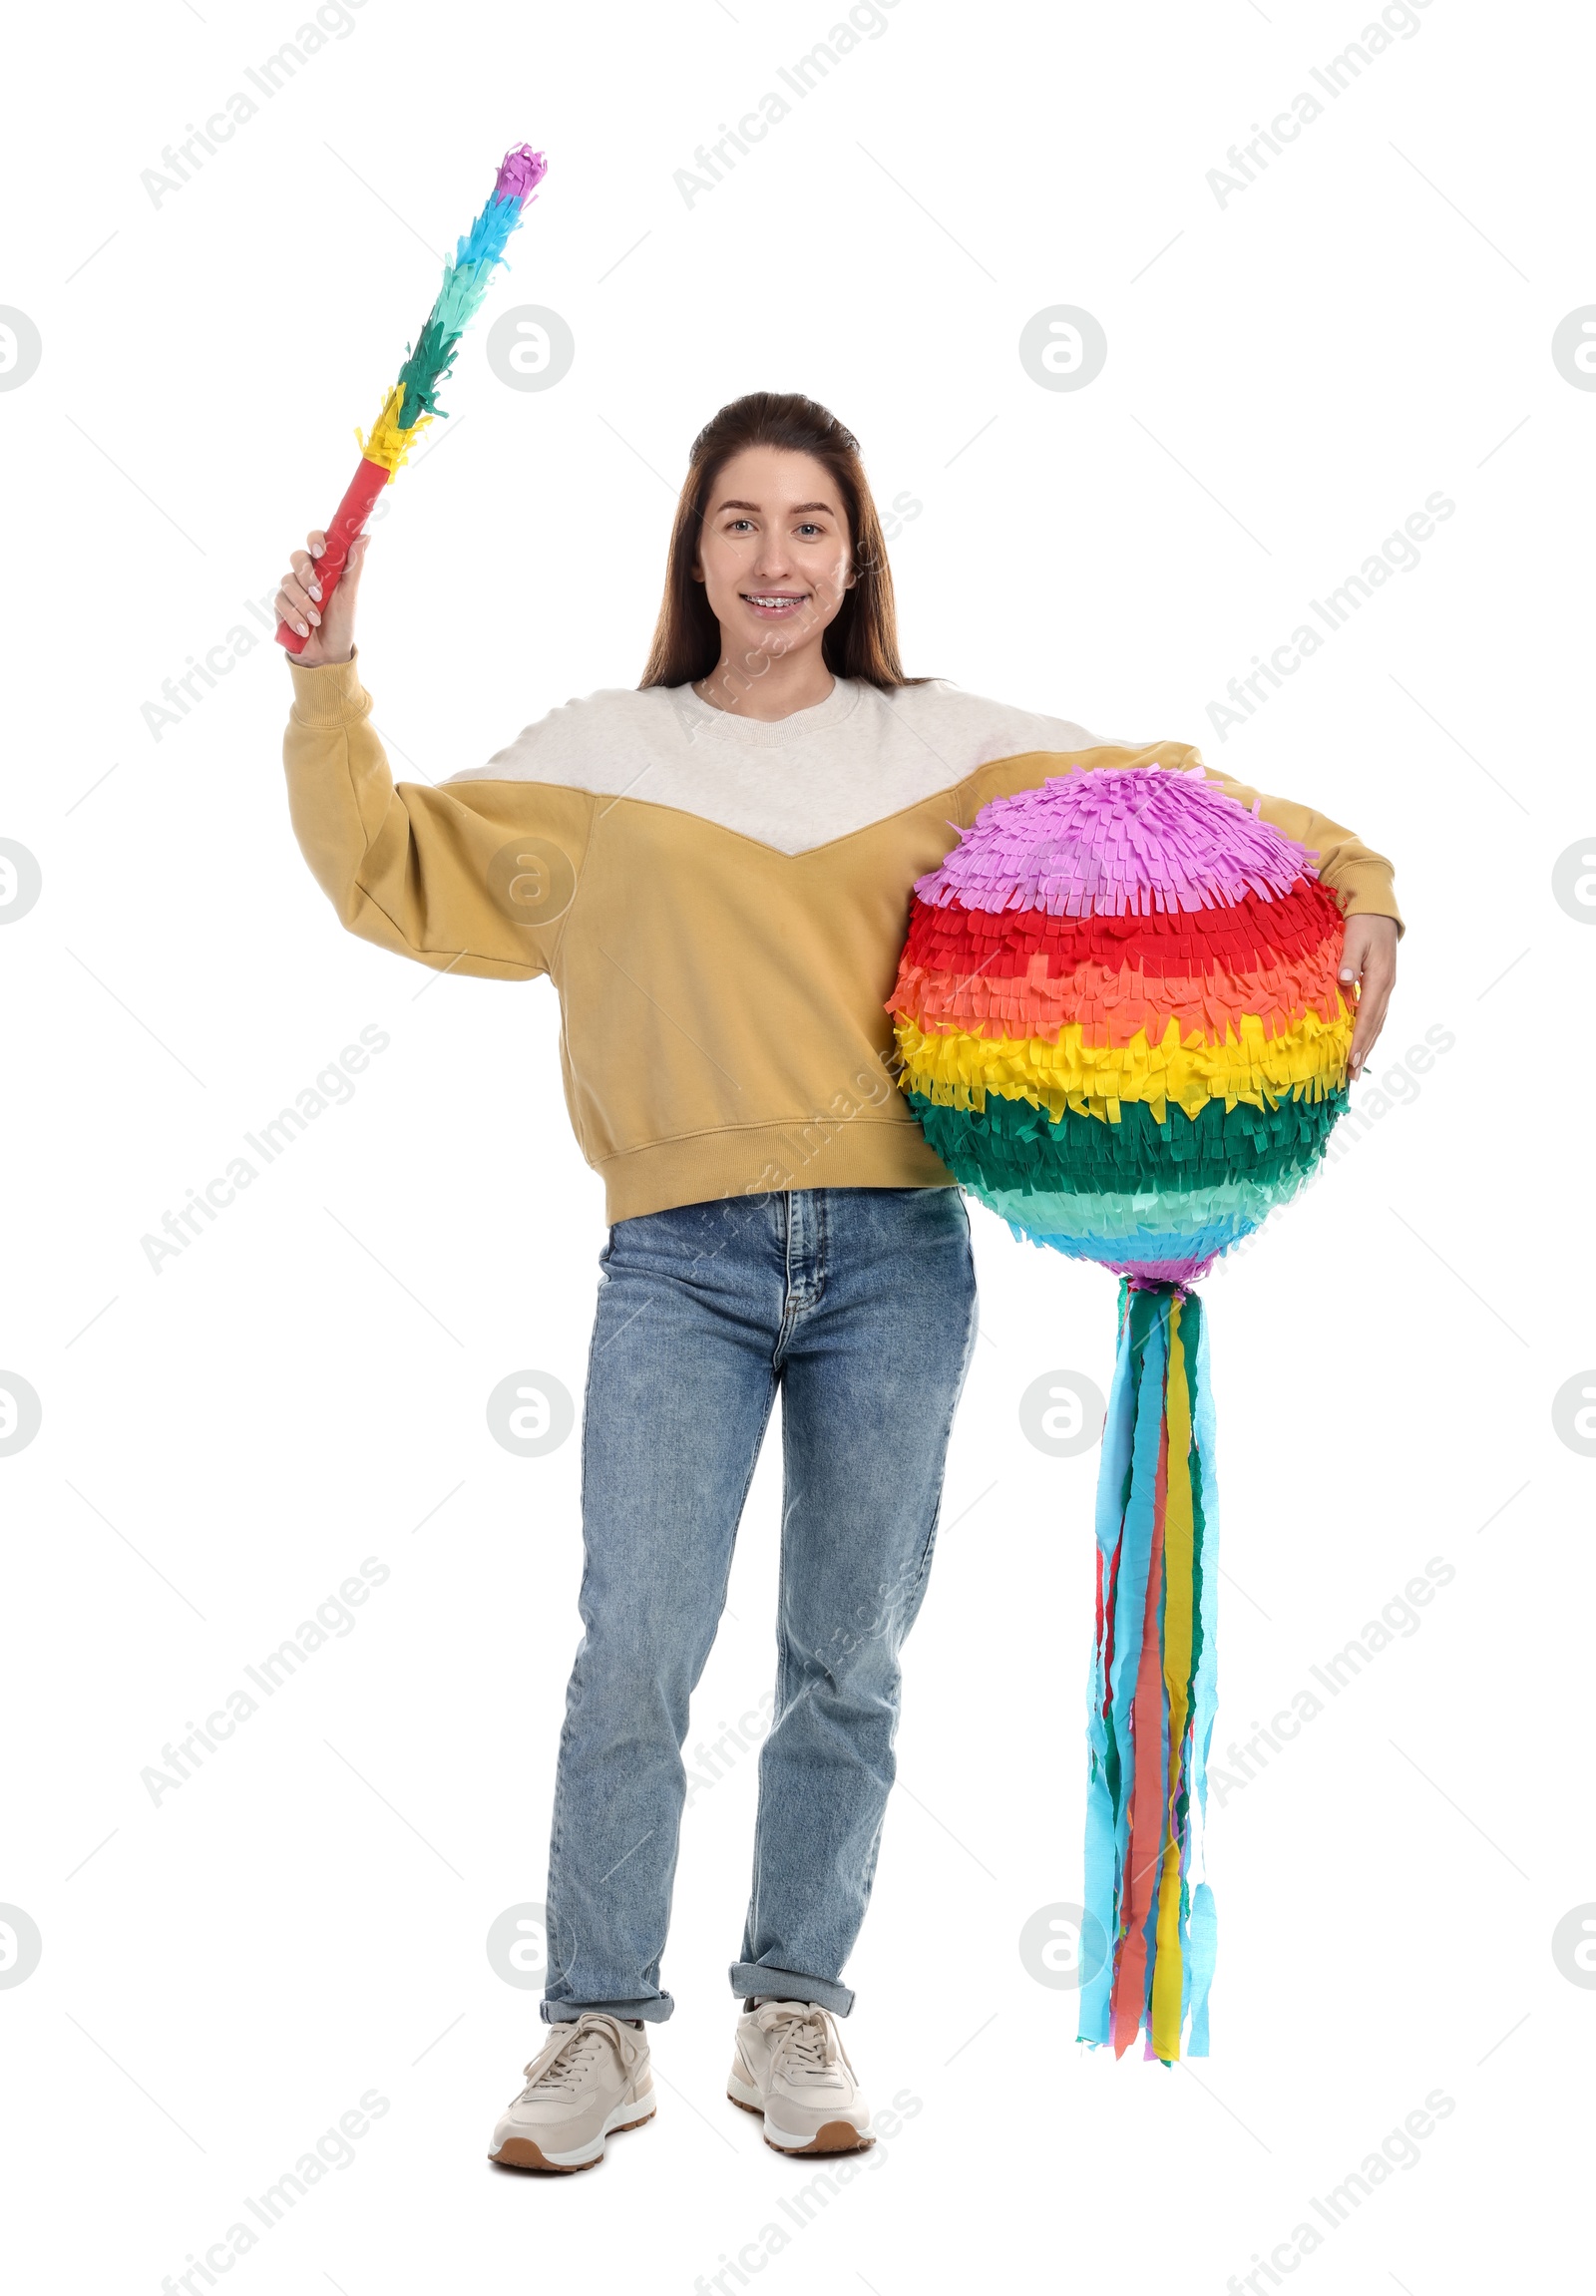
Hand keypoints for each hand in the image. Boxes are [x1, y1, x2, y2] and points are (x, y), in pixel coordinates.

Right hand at [274, 527, 370, 665]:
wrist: (329, 653)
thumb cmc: (342, 623)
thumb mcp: (350, 595)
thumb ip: (355, 565)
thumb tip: (365, 535)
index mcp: (325, 566)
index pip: (316, 540)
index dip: (315, 540)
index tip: (321, 551)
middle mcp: (307, 573)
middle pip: (297, 557)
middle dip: (307, 574)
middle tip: (318, 593)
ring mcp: (292, 589)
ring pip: (288, 581)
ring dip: (303, 603)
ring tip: (316, 620)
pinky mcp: (281, 605)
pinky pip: (281, 602)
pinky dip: (294, 616)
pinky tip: (305, 629)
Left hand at [1340, 914, 1397, 1080]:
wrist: (1380, 910)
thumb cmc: (1364, 923)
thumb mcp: (1355, 938)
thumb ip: (1349, 961)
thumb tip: (1344, 981)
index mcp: (1379, 979)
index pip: (1367, 1016)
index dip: (1359, 1040)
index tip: (1350, 1060)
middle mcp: (1386, 987)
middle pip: (1374, 1026)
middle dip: (1363, 1051)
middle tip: (1351, 1077)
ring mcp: (1386, 987)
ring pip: (1377, 1023)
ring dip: (1367, 1045)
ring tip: (1356, 1068)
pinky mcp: (1383, 985)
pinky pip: (1377, 1014)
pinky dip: (1370, 1032)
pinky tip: (1363, 1043)